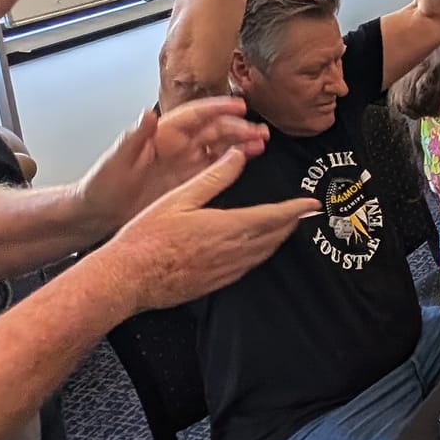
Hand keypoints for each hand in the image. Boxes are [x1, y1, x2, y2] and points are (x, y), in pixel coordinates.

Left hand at [77, 98, 270, 232]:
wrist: (98, 214)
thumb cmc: (102, 185)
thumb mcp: (115, 160)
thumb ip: (133, 137)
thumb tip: (147, 114)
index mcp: (161, 135)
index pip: (194, 115)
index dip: (218, 108)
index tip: (239, 106)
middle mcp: (176, 144)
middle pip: (213, 129)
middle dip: (238, 127)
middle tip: (259, 131)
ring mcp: (184, 160)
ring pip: (220, 145)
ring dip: (241, 141)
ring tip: (261, 142)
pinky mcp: (189, 178)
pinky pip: (217, 164)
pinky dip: (235, 159)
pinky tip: (249, 158)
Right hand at [88, 148, 317, 313]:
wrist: (127, 278)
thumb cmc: (147, 238)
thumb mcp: (180, 198)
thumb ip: (214, 177)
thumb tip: (237, 155)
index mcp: (227, 227)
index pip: (273, 216)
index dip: (296, 209)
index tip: (312, 204)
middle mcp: (232, 251)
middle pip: (274, 236)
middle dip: (291, 223)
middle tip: (303, 213)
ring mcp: (225, 270)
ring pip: (264, 253)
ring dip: (278, 239)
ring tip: (286, 227)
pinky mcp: (216, 283)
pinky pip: (248, 267)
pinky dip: (261, 254)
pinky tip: (257, 250)